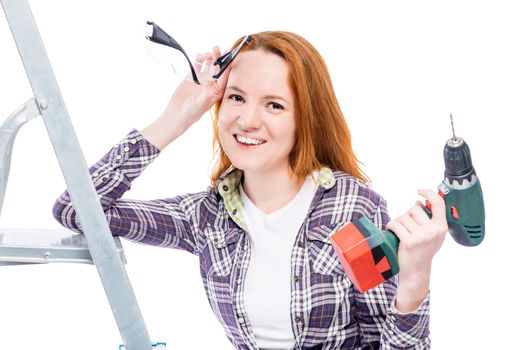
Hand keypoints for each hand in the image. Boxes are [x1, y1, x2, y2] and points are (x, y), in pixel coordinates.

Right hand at [162, 46, 231, 128]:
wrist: (176, 114)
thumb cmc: (191, 113)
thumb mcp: (200, 104)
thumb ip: (207, 93)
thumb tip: (211, 81)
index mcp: (217, 91)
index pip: (225, 75)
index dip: (228, 64)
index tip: (228, 54)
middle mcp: (212, 84)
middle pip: (218, 67)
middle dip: (219, 57)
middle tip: (216, 48)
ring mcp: (202, 79)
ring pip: (209, 64)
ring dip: (209, 57)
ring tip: (206, 54)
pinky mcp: (193, 76)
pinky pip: (198, 64)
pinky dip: (200, 58)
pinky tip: (199, 57)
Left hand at [386, 189, 447, 311]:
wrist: (417, 271)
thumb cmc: (423, 251)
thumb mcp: (432, 235)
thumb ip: (429, 219)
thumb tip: (418, 202)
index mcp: (441, 227)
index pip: (438, 203)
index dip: (428, 193)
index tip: (419, 191)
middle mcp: (434, 230)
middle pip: (414, 209)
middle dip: (407, 215)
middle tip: (406, 227)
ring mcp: (422, 236)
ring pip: (403, 217)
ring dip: (398, 222)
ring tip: (401, 232)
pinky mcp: (410, 241)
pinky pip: (396, 224)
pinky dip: (391, 226)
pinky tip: (393, 232)